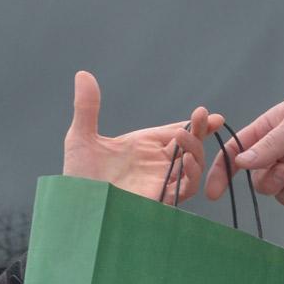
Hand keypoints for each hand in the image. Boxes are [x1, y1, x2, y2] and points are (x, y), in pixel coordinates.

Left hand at [62, 71, 223, 204]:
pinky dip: (190, 175)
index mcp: (143, 147)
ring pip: (191, 167)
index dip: (194, 124)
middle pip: (188, 146)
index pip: (175, 132)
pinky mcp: (159, 201)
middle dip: (200, 131)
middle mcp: (155, 164)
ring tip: (184, 136)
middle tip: (204, 116)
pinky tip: (186, 160)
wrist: (75, 209)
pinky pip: (184, 189)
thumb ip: (87, 107)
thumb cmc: (76, 177)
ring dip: (195, 150)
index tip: (208, 114)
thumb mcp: (81, 138)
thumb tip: (82, 74)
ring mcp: (159, 182)